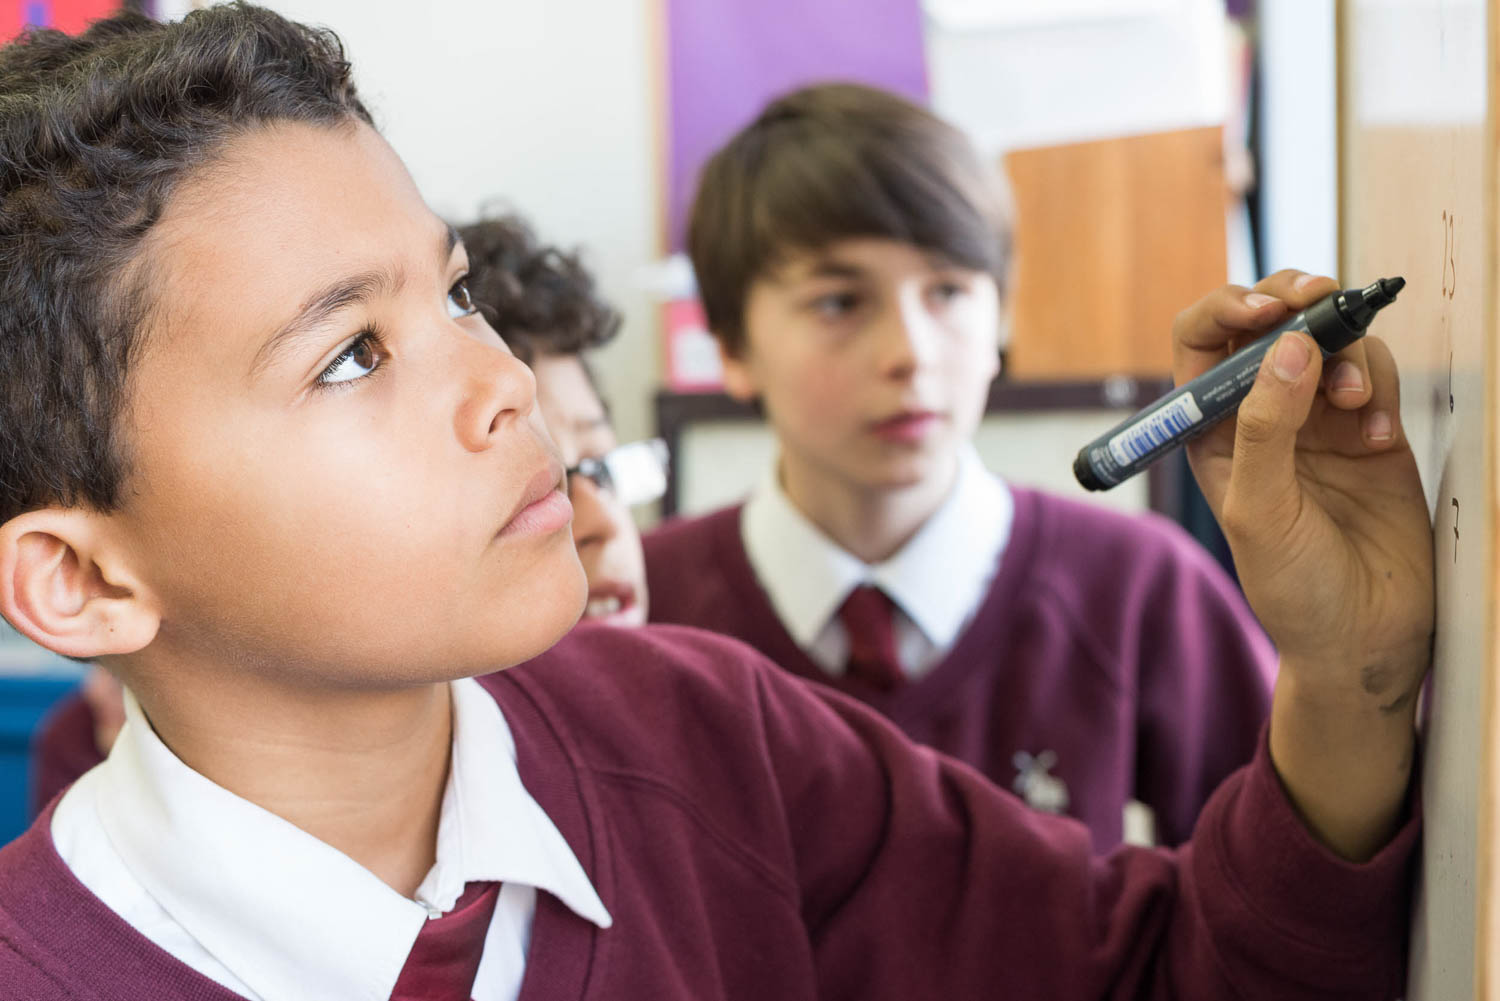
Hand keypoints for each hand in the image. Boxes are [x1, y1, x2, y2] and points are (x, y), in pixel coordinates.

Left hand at [1173, 270, 1433, 858]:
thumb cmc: (1294, 589)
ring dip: (1344, 348)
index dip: (1227, 308)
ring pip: (1328, 339)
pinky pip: (1374, 373)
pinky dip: (1380, 383)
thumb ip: (1268, 427)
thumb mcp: (1260, 510)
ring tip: (1356, 399)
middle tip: (1321, 300)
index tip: (1264, 309)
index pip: (1202, 339)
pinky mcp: (1369, 429)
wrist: (1364, 640)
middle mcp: (1259, 415)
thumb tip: (1288, 345)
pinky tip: (1380, 435)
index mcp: (1210, 429)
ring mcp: (1316, 419)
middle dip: (1293, 300)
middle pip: (1268, 322)